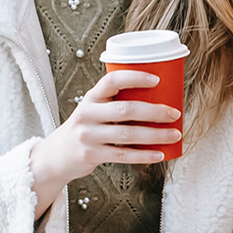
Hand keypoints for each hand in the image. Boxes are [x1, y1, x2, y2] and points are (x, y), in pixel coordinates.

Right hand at [28, 69, 180, 216]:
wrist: (57, 155)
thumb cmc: (87, 127)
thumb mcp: (94, 109)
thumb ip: (116, 103)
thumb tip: (160, 99)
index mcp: (91, 97)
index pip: (112, 80)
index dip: (135, 77)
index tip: (157, 79)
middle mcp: (88, 114)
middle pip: (127, 109)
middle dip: (155, 111)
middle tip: (175, 114)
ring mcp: (88, 135)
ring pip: (129, 134)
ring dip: (156, 135)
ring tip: (175, 134)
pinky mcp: (92, 155)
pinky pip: (124, 155)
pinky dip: (145, 155)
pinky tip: (161, 154)